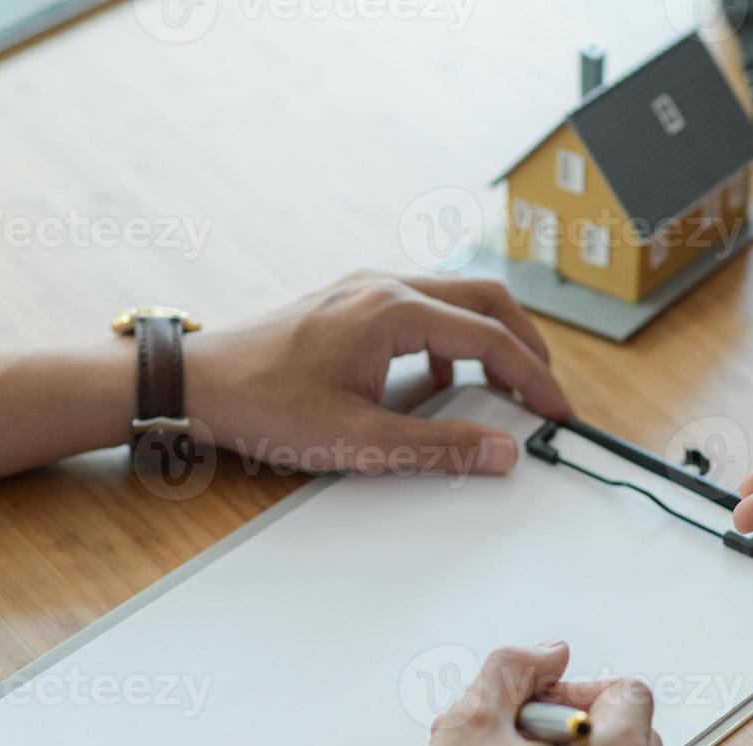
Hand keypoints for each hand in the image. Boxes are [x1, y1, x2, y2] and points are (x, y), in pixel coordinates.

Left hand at [190, 272, 571, 476]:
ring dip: (488, 336)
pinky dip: (449, 335)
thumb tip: (501, 451)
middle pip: (486, 299)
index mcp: (393, 312)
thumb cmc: (262, 404)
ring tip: (502, 385)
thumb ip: (438, 447)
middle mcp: (384, 286)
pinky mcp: (350, 301)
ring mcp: (365, 288)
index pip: (490, 337)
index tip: (557, 409)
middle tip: (545, 389)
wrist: (195, 381)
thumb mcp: (357, 441)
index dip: (534, 376)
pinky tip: (437, 376)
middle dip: (525, 344)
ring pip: (455, 296)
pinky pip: (422, 305)